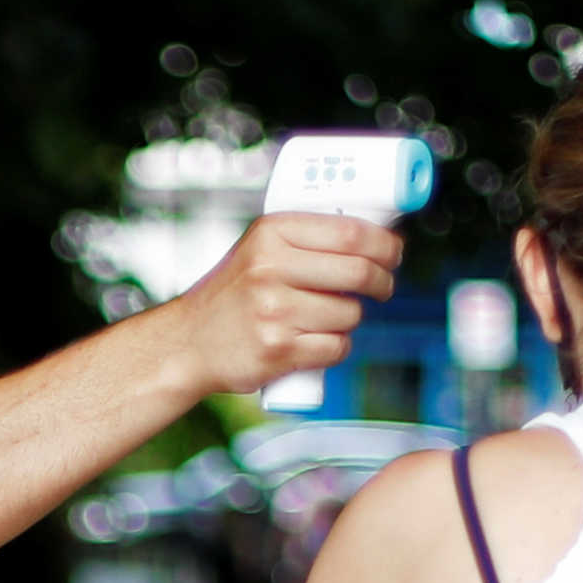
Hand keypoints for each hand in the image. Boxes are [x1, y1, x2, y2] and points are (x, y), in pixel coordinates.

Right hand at [166, 213, 402, 397]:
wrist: (189, 342)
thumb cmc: (234, 295)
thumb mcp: (259, 250)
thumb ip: (306, 240)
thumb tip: (374, 236)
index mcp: (271, 233)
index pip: (350, 232)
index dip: (384, 243)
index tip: (393, 252)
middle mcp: (270, 268)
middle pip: (359, 272)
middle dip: (383, 282)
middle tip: (383, 286)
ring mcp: (274, 311)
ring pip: (351, 314)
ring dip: (350, 320)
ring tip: (324, 318)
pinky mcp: (278, 350)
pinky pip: (337, 347)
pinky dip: (335, 348)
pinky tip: (315, 342)